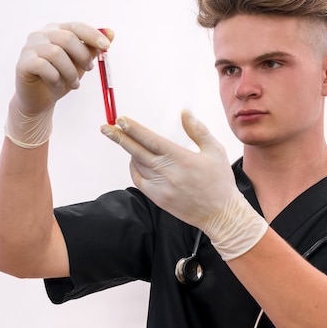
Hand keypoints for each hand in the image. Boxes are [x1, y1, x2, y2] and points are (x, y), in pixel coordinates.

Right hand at [5, 22, 112, 147]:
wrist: (41, 99)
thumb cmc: (62, 77)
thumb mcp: (81, 63)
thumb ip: (93, 48)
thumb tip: (111, 33)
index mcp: (57, 30)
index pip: (76, 26)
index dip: (93, 35)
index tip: (107, 46)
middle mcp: (41, 35)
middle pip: (67, 38)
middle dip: (82, 56)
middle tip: (89, 69)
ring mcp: (29, 48)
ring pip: (55, 53)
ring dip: (70, 72)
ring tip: (74, 84)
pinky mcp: (23, 63)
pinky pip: (43, 66)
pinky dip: (55, 78)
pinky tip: (57, 85)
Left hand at [101, 110, 267, 259]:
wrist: (220, 214)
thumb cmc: (220, 181)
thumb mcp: (215, 150)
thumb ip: (198, 130)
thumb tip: (184, 113)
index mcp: (181, 158)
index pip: (151, 140)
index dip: (134, 129)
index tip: (121, 120)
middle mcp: (167, 173)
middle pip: (136, 151)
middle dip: (119, 137)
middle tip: (106, 127)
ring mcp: (160, 188)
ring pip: (137, 165)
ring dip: (129, 151)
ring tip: (124, 140)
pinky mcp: (158, 199)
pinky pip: (139, 180)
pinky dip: (134, 168)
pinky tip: (136, 160)